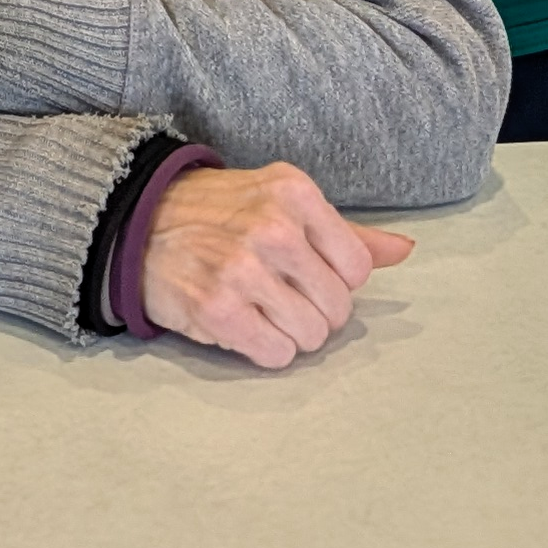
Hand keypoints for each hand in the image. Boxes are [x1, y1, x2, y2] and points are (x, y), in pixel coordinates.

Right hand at [138, 162, 412, 367]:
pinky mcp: (218, 308)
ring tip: (258, 307)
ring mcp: (244, 269)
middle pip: (337, 309)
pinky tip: (241, 321)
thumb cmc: (222, 213)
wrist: (140, 222)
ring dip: (288, 332)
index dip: (333, 279)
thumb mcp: (283, 202)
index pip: (357, 270)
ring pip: (311, 337)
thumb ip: (347, 232)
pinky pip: (276, 354)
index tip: (302, 270)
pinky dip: (262, 347)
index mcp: (295, 193)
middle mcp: (274, 227)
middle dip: (313, 311)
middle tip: (277, 293)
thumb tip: (407, 250)